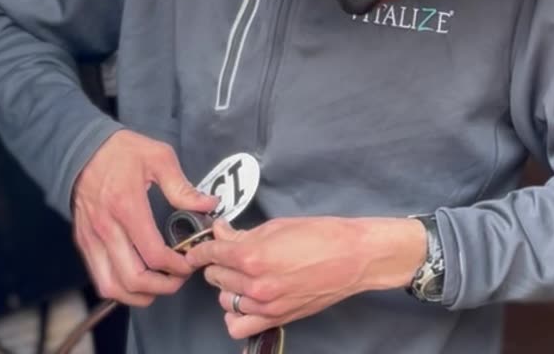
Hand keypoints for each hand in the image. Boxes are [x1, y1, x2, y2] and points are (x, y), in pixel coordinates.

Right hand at [72, 130, 218, 306]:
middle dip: (162, 286)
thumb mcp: (158, 157)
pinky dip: (120, 287)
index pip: (153, 254)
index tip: (190, 262)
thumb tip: (208, 205)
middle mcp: (106, 229)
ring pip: (112, 286)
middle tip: (179, 278)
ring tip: (159, 284)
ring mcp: (91, 239)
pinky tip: (138, 280)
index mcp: (127, 207)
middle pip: (133, 278)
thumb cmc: (121, 152)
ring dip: (139, 294)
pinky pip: (99, 277)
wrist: (81, 149)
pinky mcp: (84, 243)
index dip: (176, 266)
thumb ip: (183, 187)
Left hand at [184, 216, 426, 338]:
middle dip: (218, 264)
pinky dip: (236, 316)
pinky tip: (245, 302)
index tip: (198, 250)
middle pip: (215, 277)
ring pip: (224, 301)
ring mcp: (265, 305)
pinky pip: (239, 326)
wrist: (354, 258)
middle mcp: (254, 284)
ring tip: (241, 277)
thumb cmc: (322, 235)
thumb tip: (220, 233)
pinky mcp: (276, 318)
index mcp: (252, 256)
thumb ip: (244, 234)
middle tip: (229, 256)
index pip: (211, 254)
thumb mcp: (279, 226)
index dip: (200, 250)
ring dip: (228, 288)